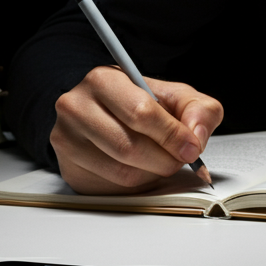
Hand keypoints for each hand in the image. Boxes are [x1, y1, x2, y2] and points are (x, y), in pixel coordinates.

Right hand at [50, 66, 223, 194]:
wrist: (103, 114)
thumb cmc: (140, 103)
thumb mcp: (175, 96)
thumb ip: (198, 109)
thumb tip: (196, 136)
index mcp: (104, 80)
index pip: (141, 112)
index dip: (172, 135)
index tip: (191, 147)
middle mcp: (77, 106)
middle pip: (129, 146)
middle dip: (165, 158)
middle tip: (179, 159)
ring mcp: (67, 138)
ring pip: (121, 171)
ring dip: (152, 173)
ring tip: (161, 161)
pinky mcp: (68, 166)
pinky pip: (111, 186)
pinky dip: (136, 183)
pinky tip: (140, 168)